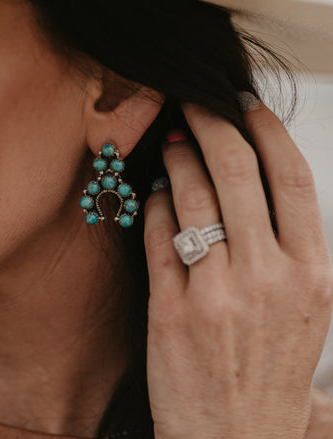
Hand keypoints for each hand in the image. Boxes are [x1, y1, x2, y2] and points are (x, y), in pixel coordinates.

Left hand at [144, 99, 332, 438]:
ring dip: (178, 156)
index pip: (292, 175)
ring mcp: (218, 295)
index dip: (266, 128)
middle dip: (211, 123)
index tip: (245, 104)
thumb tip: (257, 169)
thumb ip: (287, 239)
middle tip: (195, 103)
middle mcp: (270, 279)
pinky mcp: (171, 312)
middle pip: (237, 171)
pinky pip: (157, 234)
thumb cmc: (272, 364)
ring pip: (190, 194)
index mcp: (313, 272)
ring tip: (174, 141)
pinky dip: (155, 203)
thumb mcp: (306, 303)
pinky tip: (156, 192)